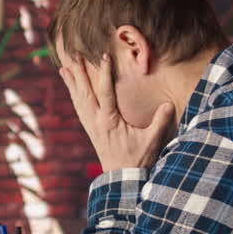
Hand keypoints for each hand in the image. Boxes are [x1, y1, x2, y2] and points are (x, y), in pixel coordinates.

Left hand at [59, 54, 176, 172]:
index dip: (104, 73)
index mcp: (109, 121)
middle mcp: (96, 121)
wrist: (122, 179)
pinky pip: (79, 108)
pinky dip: (74, 96)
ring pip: (79, 99)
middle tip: (74, 55)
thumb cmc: (137, 159)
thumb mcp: (151, 141)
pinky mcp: (90, 129)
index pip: (105, 91)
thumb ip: (159, 122)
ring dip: (72, 83)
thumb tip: (168, 104)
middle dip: (80, 72)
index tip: (103, 56)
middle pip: (85, 92)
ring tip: (64, 68)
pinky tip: (71, 89)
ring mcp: (91, 125)